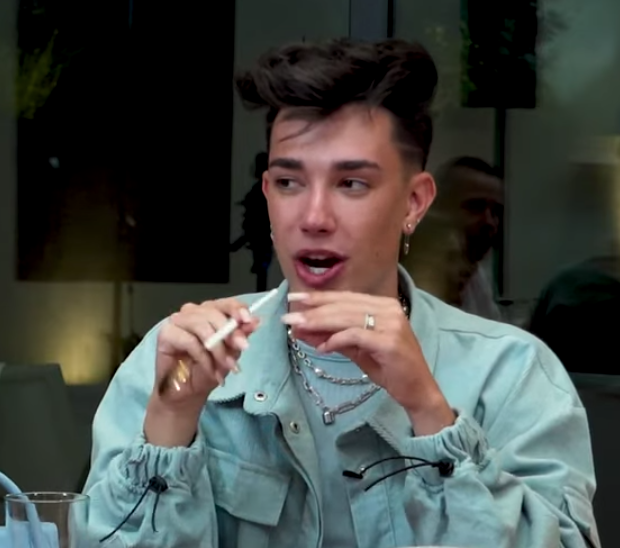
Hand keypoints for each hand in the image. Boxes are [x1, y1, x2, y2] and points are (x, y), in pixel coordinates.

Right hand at [144, 298, 258, 445]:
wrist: (188, 393)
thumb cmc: (207, 370)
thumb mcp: (230, 353)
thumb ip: (241, 336)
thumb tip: (255, 321)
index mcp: (209, 312)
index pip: (225, 303)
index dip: (237, 309)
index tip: (247, 320)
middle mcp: (192, 312)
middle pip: (213, 313)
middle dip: (230, 333)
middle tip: (242, 349)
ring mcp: (177, 321)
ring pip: (202, 326)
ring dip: (218, 350)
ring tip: (226, 367)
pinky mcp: (165, 333)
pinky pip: (189, 341)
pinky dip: (203, 358)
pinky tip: (210, 370)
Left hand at [282, 291, 454, 434]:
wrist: (417, 390)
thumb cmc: (389, 367)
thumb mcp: (356, 349)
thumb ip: (332, 337)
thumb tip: (302, 329)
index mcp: (382, 305)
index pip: (344, 297)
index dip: (318, 297)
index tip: (293, 299)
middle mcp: (388, 309)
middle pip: (342, 305)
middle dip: (312, 311)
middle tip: (288, 316)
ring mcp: (391, 324)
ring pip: (346, 317)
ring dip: (318, 323)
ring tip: (297, 328)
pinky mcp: (389, 342)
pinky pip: (355, 335)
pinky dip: (336, 340)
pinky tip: (322, 348)